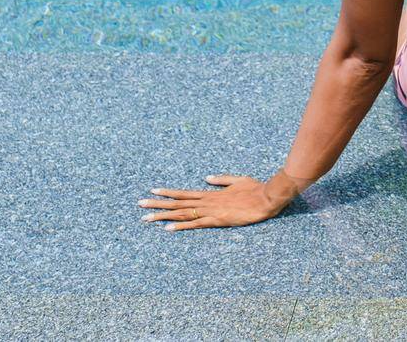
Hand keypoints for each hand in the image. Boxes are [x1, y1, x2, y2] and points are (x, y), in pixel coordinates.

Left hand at [137, 172, 295, 231]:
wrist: (266, 197)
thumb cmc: (255, 189)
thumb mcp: (238, 180)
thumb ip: (221, 180)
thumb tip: (206, 178)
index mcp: (211, 193)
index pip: (184, 193)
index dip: (168, 193)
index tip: (153, 191)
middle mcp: (207, 201)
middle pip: (177, 202)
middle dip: (157, 204)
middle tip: (139, 204)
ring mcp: (210, 210)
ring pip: (182, 212)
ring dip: (163, 215)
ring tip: (146, 218)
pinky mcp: (217, 220)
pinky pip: (195, 224)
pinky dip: (181, 226)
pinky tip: (168, 228)